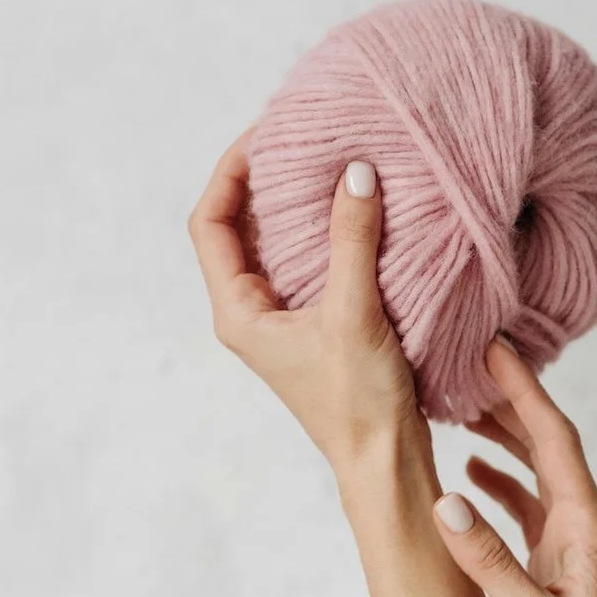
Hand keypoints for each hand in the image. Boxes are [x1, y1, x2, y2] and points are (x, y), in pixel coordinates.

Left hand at [188, 135, 420, 471]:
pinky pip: (310, 261)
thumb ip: (352, 241)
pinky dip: (326, 229)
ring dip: (297, 202)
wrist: (386, 462)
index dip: (229, 172)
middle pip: (238, 226)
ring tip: (329, 159)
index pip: (209, 223)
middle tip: (300, 134)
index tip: (265, 133)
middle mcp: (251, 312)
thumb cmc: (359, 402)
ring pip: (276, 243)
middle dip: (264, 177)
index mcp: (237, 311)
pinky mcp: (317, 324)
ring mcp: (283, 319)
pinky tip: (357, 208)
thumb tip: (355, 171)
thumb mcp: (354, 314)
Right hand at [433, 338, 596, 596]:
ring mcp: (573, 548)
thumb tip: (448, 503)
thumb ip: (490, 562)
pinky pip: (528, 510)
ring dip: (502, 440)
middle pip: (546, 446)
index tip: (496, 347)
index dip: (524, 391)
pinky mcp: (558, 571)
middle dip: (508, 403)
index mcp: (588, 528)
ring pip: (536, 475)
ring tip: (459, 409)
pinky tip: (471, 478)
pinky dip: (500, 485)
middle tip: (467, 366)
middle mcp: (585, 528)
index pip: (554, 440)